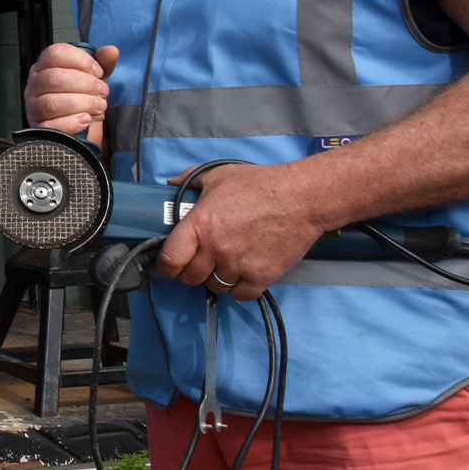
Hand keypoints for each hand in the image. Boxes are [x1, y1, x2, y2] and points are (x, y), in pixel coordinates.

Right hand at [22, 43, 118, 139]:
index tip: (98, 71)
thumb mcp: (96, 78)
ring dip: (81, 104)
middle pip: (54, 78)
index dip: (80, 60)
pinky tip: (86, 120)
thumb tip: (111, 51)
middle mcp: (35, 84)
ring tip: (98, 106)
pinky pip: (51, 126)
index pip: (55, 54)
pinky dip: (72, 123)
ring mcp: (34, 107)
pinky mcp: (39, 128)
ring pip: (52, 103)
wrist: (84, 127)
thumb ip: (104, 63)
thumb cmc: (85, 98)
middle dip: (85, 84)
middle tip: (102, 91)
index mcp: (46, 66)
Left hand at [155, 162, 325, 299]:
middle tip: (198, 263)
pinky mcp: (262, 276)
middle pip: (190, 278)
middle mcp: (217, 248)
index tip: (168, 265)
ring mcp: (240, 264)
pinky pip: (240, 295)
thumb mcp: (219, 174)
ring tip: (223, 264)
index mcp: (200, 223)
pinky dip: (239, 288)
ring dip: (215, 279)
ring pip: (215, 287)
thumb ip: (190, 179)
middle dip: (190, 272)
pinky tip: (242, 273)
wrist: (303, 197)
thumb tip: (172, 182)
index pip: (170, 260)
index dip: (165, 266)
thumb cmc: (261, 184)